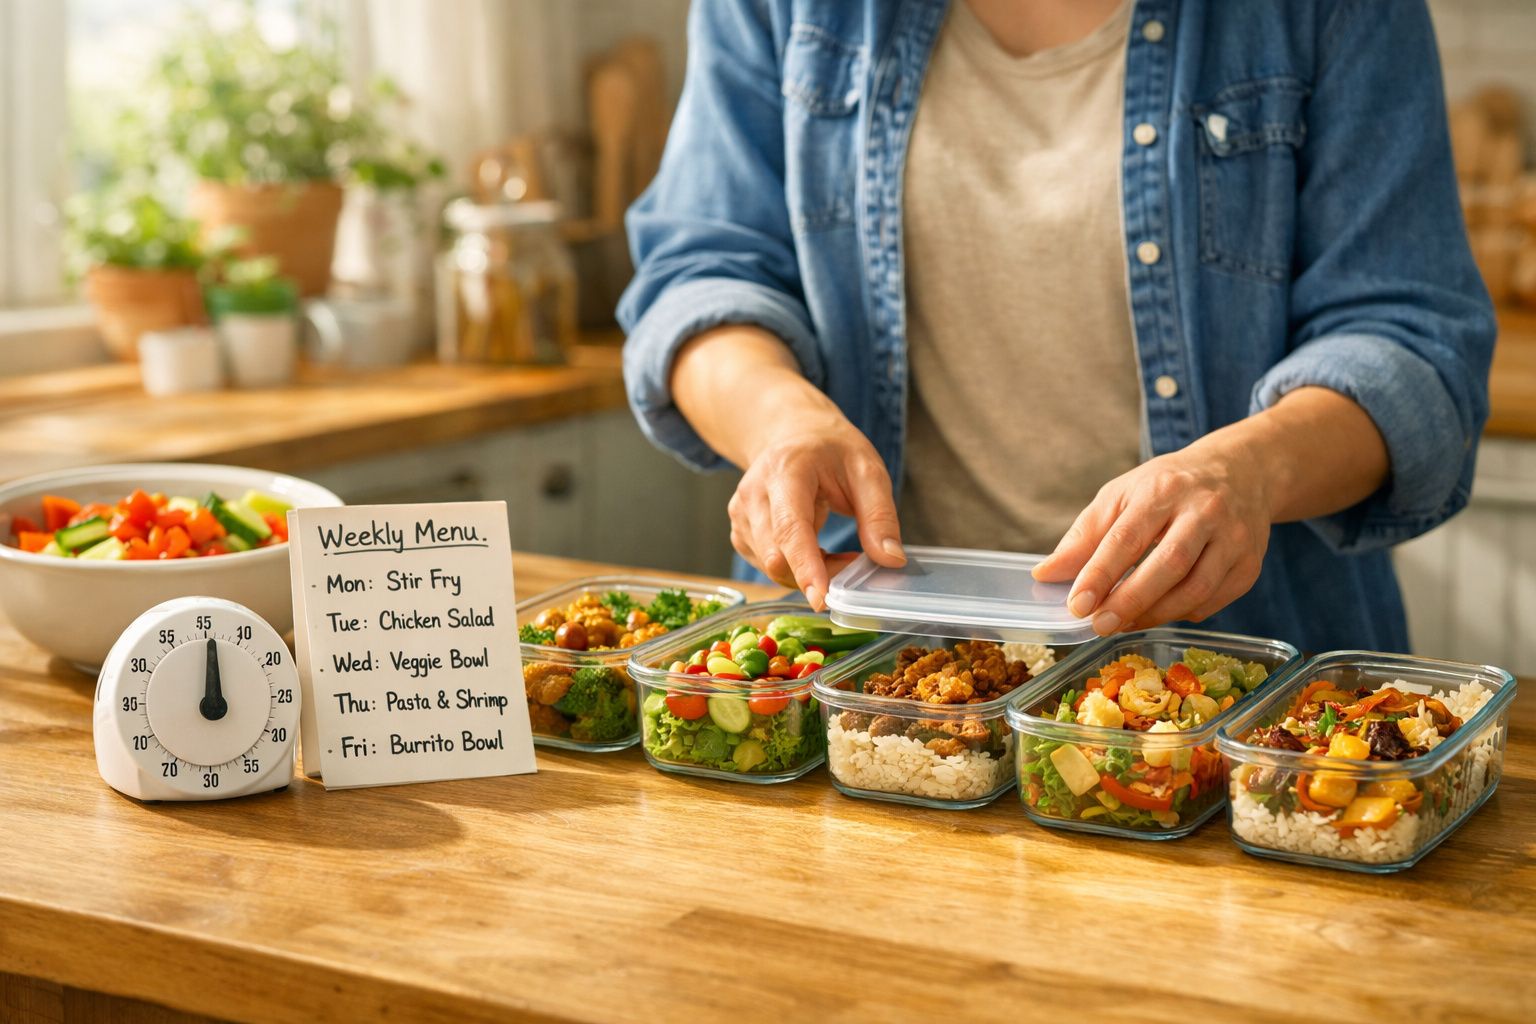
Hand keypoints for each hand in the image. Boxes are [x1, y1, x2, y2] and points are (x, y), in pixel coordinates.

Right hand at [669, 323, 906, 607]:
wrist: (791, 433)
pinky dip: (798, 571)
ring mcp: (741, 516)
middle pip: (778, 556)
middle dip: (819, 574)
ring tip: (837, 552)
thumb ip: (880, 516)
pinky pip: (770, 568)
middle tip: (854, 564)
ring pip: (774, 568)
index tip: (821, 599)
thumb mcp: (868, 470)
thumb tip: (891, 560)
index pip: (791, 528)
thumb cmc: (830, 450)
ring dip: (810, 574)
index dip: (806, 567)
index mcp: (785, 471)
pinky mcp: (741, 534)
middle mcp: (753, 495)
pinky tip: (816, 552)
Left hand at [1033, 431, 1273, 634]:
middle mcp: (1204, 511)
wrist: (1241, 471)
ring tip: (1123, 624)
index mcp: (1162, 489)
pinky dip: (1183, 612)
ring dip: (1155, 614)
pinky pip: (1214, 600)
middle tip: (1099, 625)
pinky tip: (1161, 612)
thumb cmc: (1167, 487)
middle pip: (1167, 564)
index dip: (1100, 574)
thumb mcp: (1120, 496)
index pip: (1126, 536)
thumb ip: (1083, 536)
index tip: (1076, 605)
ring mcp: (1234, 537)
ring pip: (1196, 588)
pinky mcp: (1250, 563)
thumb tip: (1044, 576)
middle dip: (1130, 600)